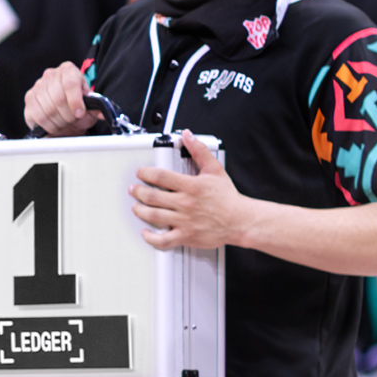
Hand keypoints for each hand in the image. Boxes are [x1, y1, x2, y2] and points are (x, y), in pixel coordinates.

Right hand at [25, 61, 96, 135]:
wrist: (66, 114)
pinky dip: (50, 125)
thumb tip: (102, 113)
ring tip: (65, 122)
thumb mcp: (91, 107)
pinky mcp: (29, 99)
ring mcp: (37, 86)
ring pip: (48, 109)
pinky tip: (55, 124)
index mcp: (69, 71)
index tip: (80, 113)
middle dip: (69, 115)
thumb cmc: (79, 108)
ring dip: (60, 122)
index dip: (76, 101)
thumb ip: (97, 108)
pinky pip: (38, 116)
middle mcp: (51, 75)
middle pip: (58, 99)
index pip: (70, 83)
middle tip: (73, 120)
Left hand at [131, 133, 254, 251]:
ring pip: (153, 215)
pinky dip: (151, 237)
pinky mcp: (187, 235)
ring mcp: (184, 221)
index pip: (160, 176)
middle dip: (138, 192)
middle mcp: (185, 203)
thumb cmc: (228, 199)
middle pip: (152, 196)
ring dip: (140, 210)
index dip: (145, 173)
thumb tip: (189, 136)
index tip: (141, 173)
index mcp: (191, 186)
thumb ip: (200, 151)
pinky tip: (147, 232)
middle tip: (135, 190)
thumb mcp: (215, 170)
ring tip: (136, 207)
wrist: (241, 221)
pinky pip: (163, 239)